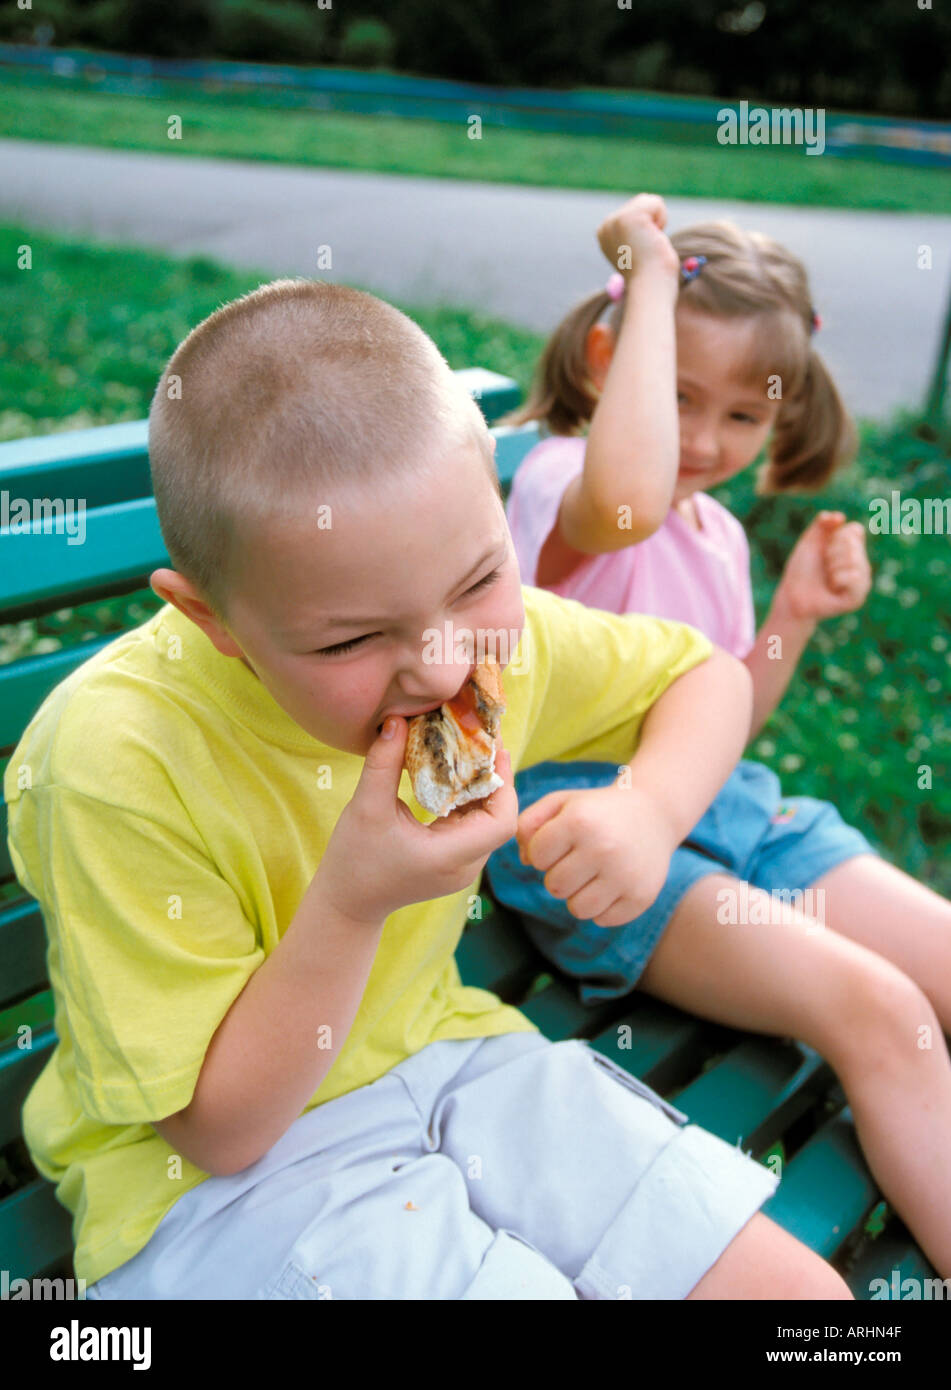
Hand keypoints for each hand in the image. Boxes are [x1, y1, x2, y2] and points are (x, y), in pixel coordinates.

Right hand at [317, 719, 517, 924]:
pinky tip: (458, 773)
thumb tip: (397, 719)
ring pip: (488, 820)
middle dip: (494, 777)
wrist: (348, 903)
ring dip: (482, 785)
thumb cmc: (354, 860)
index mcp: (449, 857)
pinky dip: (469, 798)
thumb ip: (383, 763)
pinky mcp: (454, 862)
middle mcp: (465, 866)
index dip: (504, 784)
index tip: (494, 749)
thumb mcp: (365, 808)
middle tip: (483, 737)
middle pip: (498, 817)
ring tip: (473, 747)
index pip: (501, 822)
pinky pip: (473, 825)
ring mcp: (462, 867)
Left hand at [516, 781, 672, 927]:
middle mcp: (603, 848)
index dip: (543, 852)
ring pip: (577, 909)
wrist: (653, 813)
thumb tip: (524, 860)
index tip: (560, 842)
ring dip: (578, 895)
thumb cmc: (596, 810)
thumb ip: (528, 823)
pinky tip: (611, 884)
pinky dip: (602, 907)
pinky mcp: (642, 896)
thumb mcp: (561, 802)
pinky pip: (603, 920)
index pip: (537, 857)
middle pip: (554, 887)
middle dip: (559, 875)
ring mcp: (625, 875)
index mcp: (580, 821)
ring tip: (591, 875)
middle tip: (577, 860)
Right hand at [596, 193, 679, 285]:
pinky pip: (657, 203)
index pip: (638, 212)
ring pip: (649, 201)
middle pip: (643, 203)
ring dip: (658, 223)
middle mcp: (606, 225)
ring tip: (650, 246)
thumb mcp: (639, 251)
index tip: (641, 253)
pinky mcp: (629, 218)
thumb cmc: (651, 278)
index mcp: (605, 233)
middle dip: (653, 225)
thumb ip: (637, 236)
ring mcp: (615, 220)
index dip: (647, 230)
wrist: (650, 290)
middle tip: (647, 250)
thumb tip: (649, 232)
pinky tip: (653, 241)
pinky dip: (662, 220)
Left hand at [773, 511, 871, 623]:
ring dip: (832, 567)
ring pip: (854, 559)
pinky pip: (854, 577)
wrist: (792, 596)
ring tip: (827, 579)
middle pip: (852, 544)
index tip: (825, 549)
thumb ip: (822, 524)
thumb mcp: (810, 541)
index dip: (836, 537)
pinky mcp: (857, 598)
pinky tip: (833, 587)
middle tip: (824, 567)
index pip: (855, 530)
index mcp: (853, 550)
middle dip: (831, 553)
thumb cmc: (802, 570)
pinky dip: (838, 579)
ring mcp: (861, 582)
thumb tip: (839, 517)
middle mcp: (861, 565)